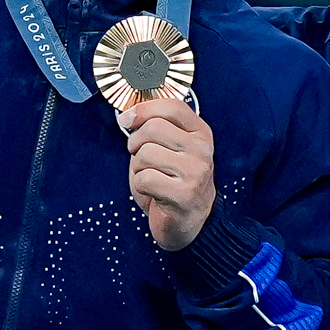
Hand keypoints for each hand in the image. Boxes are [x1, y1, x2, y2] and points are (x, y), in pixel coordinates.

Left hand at [120, 95, 216, 250]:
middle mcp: (202, 150)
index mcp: (200, 133)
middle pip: (153, 128)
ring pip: (146, 154)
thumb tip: (129, 115)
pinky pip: (144, 179)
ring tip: (151, 178)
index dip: (143, 109)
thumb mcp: (169, 148)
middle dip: (136, 143)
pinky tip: (153, 192)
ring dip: (138, 168)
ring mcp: (196, 172)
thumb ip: (155, 127)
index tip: (127, 120)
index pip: (171, 106)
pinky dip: (140, 186)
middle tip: (141, 158)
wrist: (190, 222)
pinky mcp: (184, 194)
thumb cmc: (174, 184)